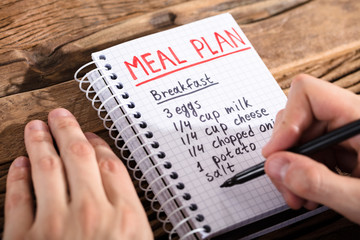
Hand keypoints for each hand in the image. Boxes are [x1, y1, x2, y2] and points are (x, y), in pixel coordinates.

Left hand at [3, 108, 152, 239]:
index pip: (109, 166)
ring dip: (39, 143)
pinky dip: (17, 178)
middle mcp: (89, 214)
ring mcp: (54, 226)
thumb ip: (133, 217)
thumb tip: (123, 193)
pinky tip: (19, 165)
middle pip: (78, 157)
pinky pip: (18, 201)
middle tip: (59, 116)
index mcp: (122, 216)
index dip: (98, 145)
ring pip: (46, 169)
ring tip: (36, 128)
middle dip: (67, 130)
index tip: (90, 136)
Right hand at [262, 74, 359, 223]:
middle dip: (285, 154)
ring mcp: (348, 136)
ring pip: (301, 138)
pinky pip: (310, 153)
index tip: (277, 152)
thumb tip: (278, 165)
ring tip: (298, 195)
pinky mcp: (345, 150)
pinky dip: (302, 173)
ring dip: (291, 168)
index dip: (287, 121)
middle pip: (298, 119)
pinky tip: (309, 193)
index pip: (309, 94)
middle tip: (284, 181)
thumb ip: (319, 182)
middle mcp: (353, 121)